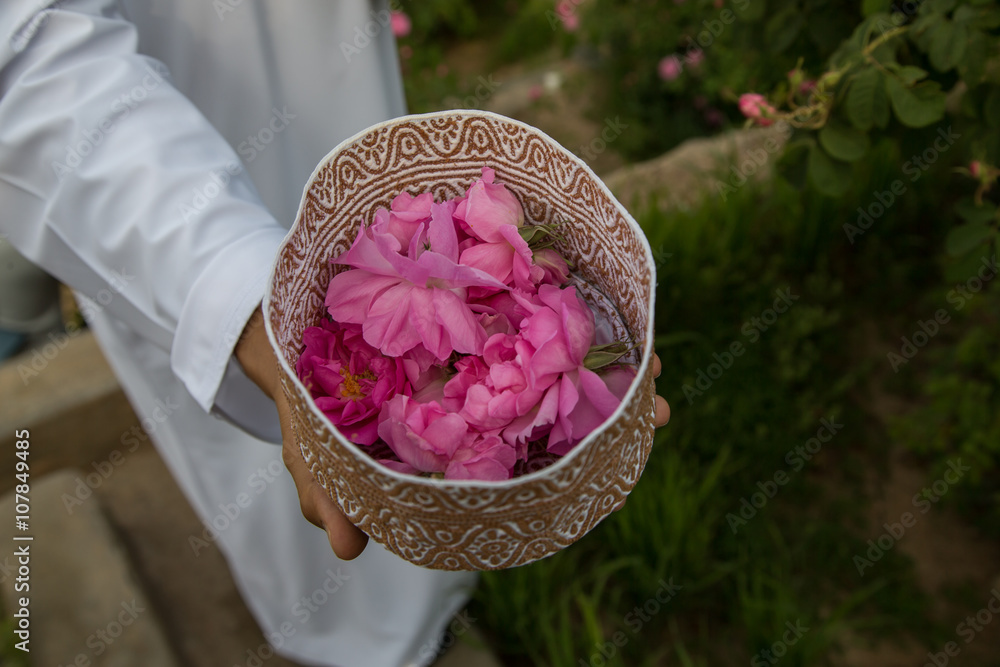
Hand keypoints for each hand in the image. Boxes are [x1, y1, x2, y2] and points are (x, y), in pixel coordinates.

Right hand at [235, 305, 670, 556]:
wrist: (278, 325)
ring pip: (544, 348)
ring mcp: (465, 340)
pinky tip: (597, 284)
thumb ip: (331, 490)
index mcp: (447, 428)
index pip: (521, 448)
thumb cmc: (306, 398)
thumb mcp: (314, 448)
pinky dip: (555, 287)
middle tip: (662, 410)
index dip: (575, 453)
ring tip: (653, 359)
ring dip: (600, 354)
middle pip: (551, 401)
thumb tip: (346, 550)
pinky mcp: (455, 291)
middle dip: (607, 406)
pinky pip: (512, 289)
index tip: (628, 454)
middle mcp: (467, 388)